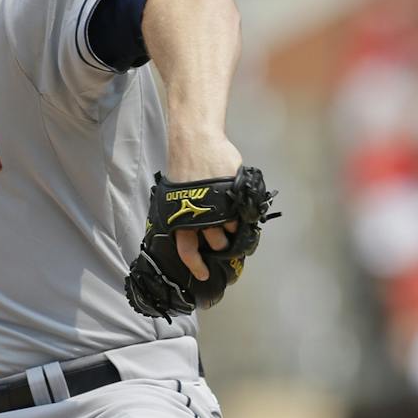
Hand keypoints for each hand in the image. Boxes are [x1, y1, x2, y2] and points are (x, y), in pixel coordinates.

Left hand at [167, 135, 243, 281]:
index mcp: (180, 219)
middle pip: (215, 243)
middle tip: (226, 246)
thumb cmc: (184, 167)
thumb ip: (185, 213)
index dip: (196, 265)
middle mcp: (199, 217)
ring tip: (232, 221)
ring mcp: (218, 207)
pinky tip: (238, 208)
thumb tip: (191, 228)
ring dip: (232, 229)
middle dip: (222, 247)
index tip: (203, 275)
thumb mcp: (177, 195)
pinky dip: (241, 215)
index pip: (187, 250)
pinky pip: (240, 213)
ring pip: (229, 230)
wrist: (196, 142)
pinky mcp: (233, 196)